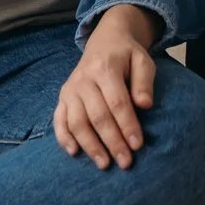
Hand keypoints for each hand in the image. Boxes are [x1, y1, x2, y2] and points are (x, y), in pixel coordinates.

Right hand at [53, 4, 163, 168]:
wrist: (104, 41)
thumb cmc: (126, 55)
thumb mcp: (142, 60)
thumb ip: (144, 81)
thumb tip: (145, 105)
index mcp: (105, 67)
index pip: (117, 102)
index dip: (127, 125)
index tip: (137, 145)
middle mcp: (83, 79)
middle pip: (97, 116)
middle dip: (112, 141)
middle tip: (126, 162)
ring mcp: (70, 89)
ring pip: (77, 122)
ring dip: (90, 145)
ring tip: (104, 164)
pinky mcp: (62, 98)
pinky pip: (59, 120)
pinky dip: (64, 138)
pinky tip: (75, 153)